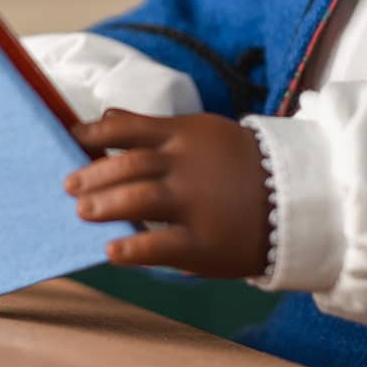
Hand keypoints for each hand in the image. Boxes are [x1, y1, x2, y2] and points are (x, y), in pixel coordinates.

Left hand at [64, 108, 273, 278]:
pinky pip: (161, 245)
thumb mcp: (201, 131)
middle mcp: (187, 167)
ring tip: (82, 212)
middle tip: (69, 187)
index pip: (128, 128)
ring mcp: (196, 205)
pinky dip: (133, 250)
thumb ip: (152, 126)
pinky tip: (111, 251)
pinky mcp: (205, 243)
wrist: (296, 198)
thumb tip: (103, 115)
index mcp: (184, 135)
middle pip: (127, 166)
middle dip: (93, 176)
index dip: (95, 135)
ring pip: (138, 200)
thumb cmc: (239, 164)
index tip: (71, 140)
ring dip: (105, 205)